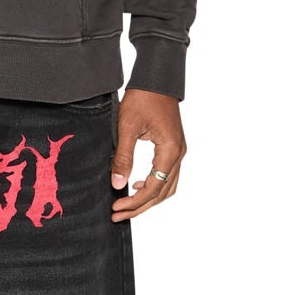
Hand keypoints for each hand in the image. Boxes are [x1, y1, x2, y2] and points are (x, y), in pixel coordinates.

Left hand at [110, 89, 185, 220]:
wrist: (156, 79)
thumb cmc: (143, 98)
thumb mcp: (126, 127)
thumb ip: (123, 157)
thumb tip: (117, 183)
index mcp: (169, 150)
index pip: (154, 187)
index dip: (135, 202)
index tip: (116, 207)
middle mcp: (178, 154)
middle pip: (162, 192)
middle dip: (140, 206)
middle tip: (119, 215)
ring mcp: (178, 151)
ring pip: (167, 186)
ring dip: (148, 198)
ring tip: (127, 205)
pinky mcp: (174, 147)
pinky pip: (167, 175)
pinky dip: (155, 185)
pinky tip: (138, 185)